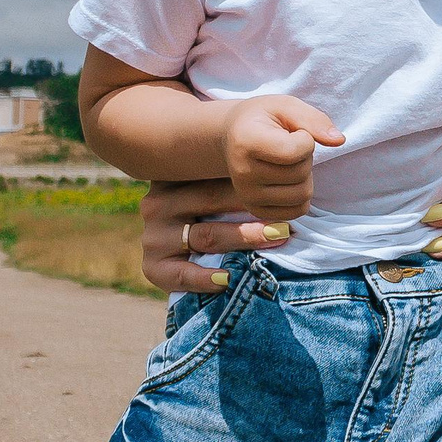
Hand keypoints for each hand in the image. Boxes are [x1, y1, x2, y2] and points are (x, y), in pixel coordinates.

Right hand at [139, 179, 288, 292]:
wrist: (170, 255)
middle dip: (255, 207)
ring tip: (276, 236)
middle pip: (212, 200)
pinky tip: (228, 278)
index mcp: (173, 177)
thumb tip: (282, 162)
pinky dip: (205, 278)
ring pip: (206, 235)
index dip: (250, 176)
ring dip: (244, 237)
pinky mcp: (152, 266)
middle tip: (288, 213)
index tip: (283, 179)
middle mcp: (159, 202)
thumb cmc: (204, 213)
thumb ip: (232, 175)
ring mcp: (153, 235)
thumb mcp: (207, 186)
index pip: (213, 173)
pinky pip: (181, 274)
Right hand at [222, 94, 342, 223]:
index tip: (294, 131)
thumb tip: (339, 140)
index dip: (306, 139)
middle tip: (289, 146)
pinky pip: (297, 210)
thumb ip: (313, 119)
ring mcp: (247, 195)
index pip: (295, 152)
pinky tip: (288, 179)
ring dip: (304, 176)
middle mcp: (242, 172)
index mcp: (246, 142)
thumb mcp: (285, 105)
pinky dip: (301, 195)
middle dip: (305, 157)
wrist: (232, 136)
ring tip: (287, 162)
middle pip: (300, 174)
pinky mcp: (256, 210)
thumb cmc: (262, 118)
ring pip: (302, 195)